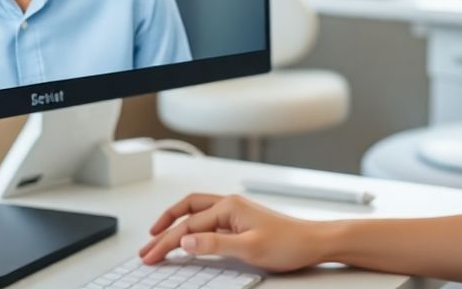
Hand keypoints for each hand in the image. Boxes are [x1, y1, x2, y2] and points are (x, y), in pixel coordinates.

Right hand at [139, 193, 330, 271]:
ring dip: (176, 223)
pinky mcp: (240, 221)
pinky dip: (191, 227)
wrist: (313, 242)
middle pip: (186, 211)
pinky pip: (207, 220)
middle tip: (147, 246)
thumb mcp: (249, 248)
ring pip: (196, 213)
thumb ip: (214, 244)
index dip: (166, 242)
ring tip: (159, 236)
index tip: (150, 256)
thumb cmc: (288, 243)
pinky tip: (188, 237)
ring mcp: (235, 212)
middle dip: (164, 227)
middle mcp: (230, 205)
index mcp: (229, 207)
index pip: (188, 226)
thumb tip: (186, 241)